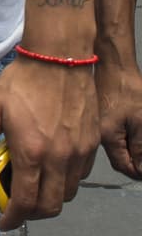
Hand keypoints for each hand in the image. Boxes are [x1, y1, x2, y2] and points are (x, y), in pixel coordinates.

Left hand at [0, 59, 98, 230]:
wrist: (59, 58)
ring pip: (67, 194)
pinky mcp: (91, 145)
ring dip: (49, 199)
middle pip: (49, 206)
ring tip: (33, 186)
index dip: (13, 218)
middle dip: (31, 214)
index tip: (4, 221)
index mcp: (31, 152)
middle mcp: (58, 158)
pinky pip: (80, 177)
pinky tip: (51, 168)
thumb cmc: (23, 82)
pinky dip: (65, 182)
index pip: (25, 202)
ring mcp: (78, 153)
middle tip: (17, 206)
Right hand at [97, 58, 141, 178]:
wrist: (113, 63)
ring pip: (118, 147)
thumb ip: (141, 148)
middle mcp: (98, 135)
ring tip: (140, 131)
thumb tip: (140, 171)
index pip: (124, 167)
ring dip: (132, 147)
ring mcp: (97, 125)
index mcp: (107, 139)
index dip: (140, 170)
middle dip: (136, 158)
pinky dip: (127, 136)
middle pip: (120, 159)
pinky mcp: (100, 116)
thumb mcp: (141, 122)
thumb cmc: (128, 90)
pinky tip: (134, 127)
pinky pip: (114, 135)